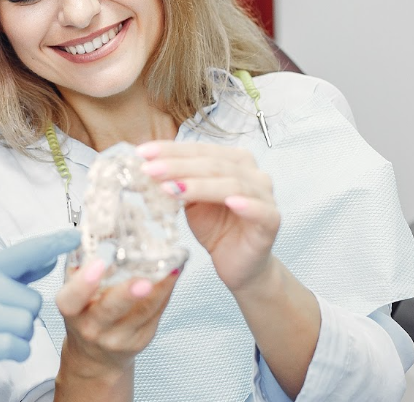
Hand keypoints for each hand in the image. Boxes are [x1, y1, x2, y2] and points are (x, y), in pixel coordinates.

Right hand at [0, 229, 81, 401]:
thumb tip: (49, 258)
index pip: (24, 252)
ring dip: (20, 336)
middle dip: (25, 317)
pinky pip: (18, 346)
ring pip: (27, 324)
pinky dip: (17, 353)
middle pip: (33, 300)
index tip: (76, 235)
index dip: (52, 243)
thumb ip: (16, 275)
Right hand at [57, 261, 178, 377]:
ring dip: (159, 290)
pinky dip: (165, 292)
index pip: (72, 299)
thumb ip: (84, 267)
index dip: (84, 282)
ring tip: (171, 269)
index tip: (99, 264)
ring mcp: (118, 338)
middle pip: (110, 310)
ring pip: (142, 312)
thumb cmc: (85, 313)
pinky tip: (173, 275)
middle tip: (143, 280)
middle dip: (127, 294)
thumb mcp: (75, 292)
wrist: (95, 355)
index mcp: (72, 310)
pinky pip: (155, 314)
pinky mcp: (140, 340)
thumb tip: (107, 231)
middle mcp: (92, 327)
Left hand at [138, 141, 279, 292]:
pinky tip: (230, 202)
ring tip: (171, 188)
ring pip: (231, 183)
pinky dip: (246, 204)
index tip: (141, 152)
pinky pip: (260, 209)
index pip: (199, 149)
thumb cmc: (215, 227)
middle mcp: (253, 173)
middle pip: (212, 164)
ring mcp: (265, 195)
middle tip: (149, 170)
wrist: (238, 264)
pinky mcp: (271, 220)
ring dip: (199, 185)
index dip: (170, 149)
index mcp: (233, 161)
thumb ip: (177, 181)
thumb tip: (145, 164)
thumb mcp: (190, 201)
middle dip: (177, 166)